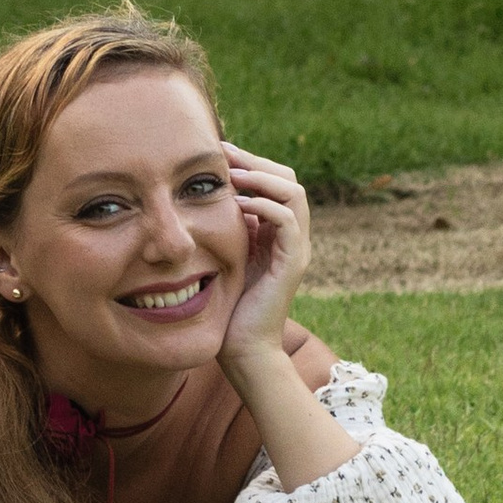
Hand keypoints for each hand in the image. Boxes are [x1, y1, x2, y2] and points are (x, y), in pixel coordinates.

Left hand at [217, 148, 312, 378]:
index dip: (250, 162)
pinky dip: (265, 205)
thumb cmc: (227, 306)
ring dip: (262, 177)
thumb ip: (226, 227)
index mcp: (276, 233)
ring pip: (295, 194)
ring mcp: (295, 250)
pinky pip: (289, 221)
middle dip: (256, 161)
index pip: (275, 181)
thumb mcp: (224, 255)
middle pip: (289, 180)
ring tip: (233, 175)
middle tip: (225, 154)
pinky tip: (239, 203)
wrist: (242, 350)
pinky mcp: (292, 264)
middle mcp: (291, 237)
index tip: (218, 153)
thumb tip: (207, 193)